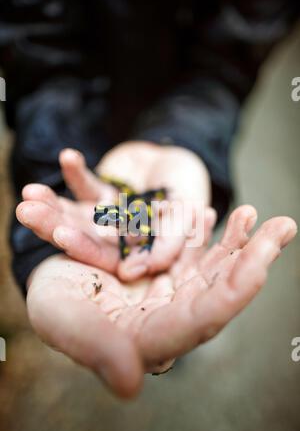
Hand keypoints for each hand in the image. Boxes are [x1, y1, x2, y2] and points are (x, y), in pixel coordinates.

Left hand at [16, 141, 210, 280]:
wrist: (184, 162)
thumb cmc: (190, 193)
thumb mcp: (187, 220)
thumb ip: (167, 246)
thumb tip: (129, 273)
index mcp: (132, 253)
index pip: (104, 257)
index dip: (83, 247)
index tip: (60, 235)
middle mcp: (113, 240)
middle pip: (80, 235)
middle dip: (53, 223)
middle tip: (26, 212)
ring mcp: (104, 217)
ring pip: (74, 214)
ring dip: (52, 203)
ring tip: (29, 192)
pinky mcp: (100, 194)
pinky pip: (85, 184)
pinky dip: (76, 172)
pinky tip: (67, 157)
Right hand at [25, 205, 296, 398]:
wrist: (50, 276)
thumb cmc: (53, 302)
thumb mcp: (62, 318)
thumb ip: (96, 348)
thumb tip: (131, 384)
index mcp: (152, 336)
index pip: (204, 319)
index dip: (234, 293)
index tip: (261, 266)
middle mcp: (170, 315)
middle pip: (220, 290)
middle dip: (252, 258)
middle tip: (282, 227)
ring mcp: (170, 290)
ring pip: (213, 267)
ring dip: (236, 240)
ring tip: (253, 213)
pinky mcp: (164, 268)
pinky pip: (193, 250)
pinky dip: (206, 230)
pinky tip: (215, 212)